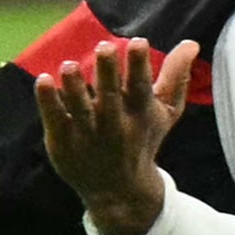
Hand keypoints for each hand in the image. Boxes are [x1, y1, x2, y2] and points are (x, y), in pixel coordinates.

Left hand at [35, 34, 196, 234]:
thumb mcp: (165, 113)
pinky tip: (43, 80)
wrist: (120, 192)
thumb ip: (176, 77)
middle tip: (104, 47)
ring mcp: (87, 136)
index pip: (141, 88)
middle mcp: (114, 126)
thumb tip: (191, 42)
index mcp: (140, 115)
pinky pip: (55, 120)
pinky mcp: (63, 143)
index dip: (139, 66)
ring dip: (75, 88)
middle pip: (110, 97)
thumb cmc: (143, 140)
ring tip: (69, 65)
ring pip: (80, 110)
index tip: (138, 41)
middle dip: (107, 73)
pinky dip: (48, 102)